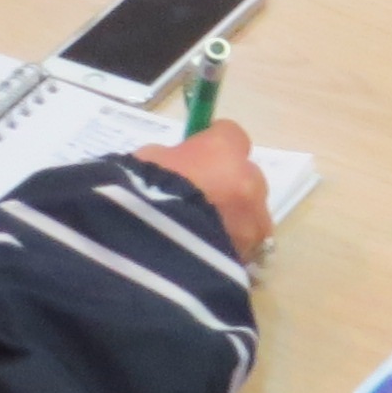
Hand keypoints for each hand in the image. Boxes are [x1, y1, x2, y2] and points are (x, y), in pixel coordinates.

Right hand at [135, 119, 272, 263]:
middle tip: (201, 201)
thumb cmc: (139, 196)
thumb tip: (174, 167)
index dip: (216, 148)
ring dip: (235, 220)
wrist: (142, 248)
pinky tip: (207, 256)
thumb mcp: (146, 163)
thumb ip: (171, 161)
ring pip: (252, 217)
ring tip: (204, 235)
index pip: (232, 136)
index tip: (200, 158)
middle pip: (248, 178)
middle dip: (230, 186)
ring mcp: (252, 222)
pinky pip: (244, 248)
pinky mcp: (247, 256)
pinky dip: (230, 248)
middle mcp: (247, 180)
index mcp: (222, 150)